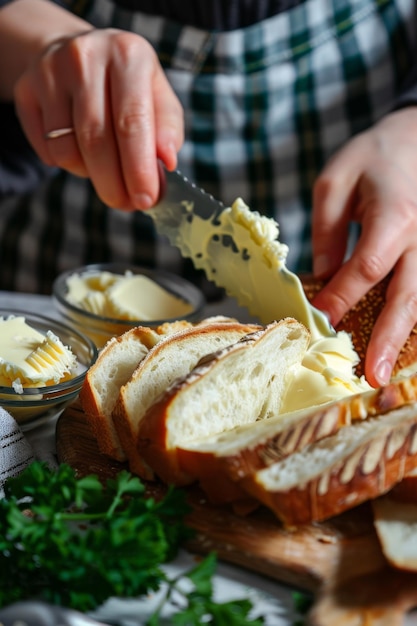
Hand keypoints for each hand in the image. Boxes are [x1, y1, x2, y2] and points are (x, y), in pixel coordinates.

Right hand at [14, 28, 183, 209]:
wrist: (81, 56)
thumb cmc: (129, 87)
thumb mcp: (159, 98)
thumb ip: (168, 131)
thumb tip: (167, 163)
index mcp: (127, 54)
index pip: (131, 121)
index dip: (139, 168)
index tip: (146, 199)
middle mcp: (85, 56)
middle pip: (96, 139)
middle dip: (114, 183)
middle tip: (126, 205)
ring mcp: (49, 72)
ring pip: (67, 150)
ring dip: (90, 175)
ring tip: (107, 171)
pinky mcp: (25, 89)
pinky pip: (46, 150)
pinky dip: (67, 165)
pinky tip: (82, 154)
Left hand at [311, 107, 416, 386]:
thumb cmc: (374, 155)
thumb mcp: (335, 181)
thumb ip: (327, 230)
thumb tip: (322, 277)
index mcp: (394, 214)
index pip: (367, 267)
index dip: (342, 297)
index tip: (318, 320)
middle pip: (407, 295)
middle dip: (387, 338)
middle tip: (373, 376)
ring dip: (404, 337)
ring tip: (387, 371)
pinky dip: (414, 318)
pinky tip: (402, 343)